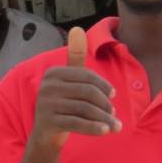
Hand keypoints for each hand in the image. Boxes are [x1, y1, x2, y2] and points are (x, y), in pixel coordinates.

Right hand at [30, 27, 120, 152]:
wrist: (46, 133)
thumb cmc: (64, 102)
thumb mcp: (70, 79)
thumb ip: (75, 57)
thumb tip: (77, 29)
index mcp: (54, 73)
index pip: (87, 76)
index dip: (103, 85)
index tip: (113, 95)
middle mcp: (47, 87)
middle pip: (87, 92)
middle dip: (105, 104)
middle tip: (114, 114)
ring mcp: (45, 104)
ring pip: (84, 109)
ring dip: (104, 118)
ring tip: (115, 126)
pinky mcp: (47, 122)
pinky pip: (77, 123)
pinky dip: (94, 128)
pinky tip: (106, 131)